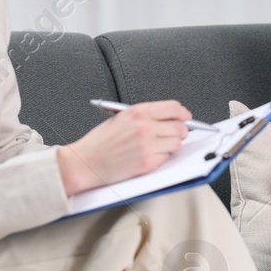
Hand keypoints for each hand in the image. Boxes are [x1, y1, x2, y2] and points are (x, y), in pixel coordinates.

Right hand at [56, 100, 190, 195]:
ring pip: (177, 143)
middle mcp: (144, 127)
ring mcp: (147, 146)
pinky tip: (150, 155)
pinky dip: (162, 157)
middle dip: (181, 131)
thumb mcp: (120, 118)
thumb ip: (144, 115)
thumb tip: (167, 117)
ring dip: (172, 145)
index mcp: (138, 112)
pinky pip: (167, 158)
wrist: (85, 162)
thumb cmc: (99, 142)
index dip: (183, 113)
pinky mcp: (147, 163)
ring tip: (160, 146)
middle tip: (176, 134)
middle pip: (180, 127)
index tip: (185, 118)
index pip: (174, 108)